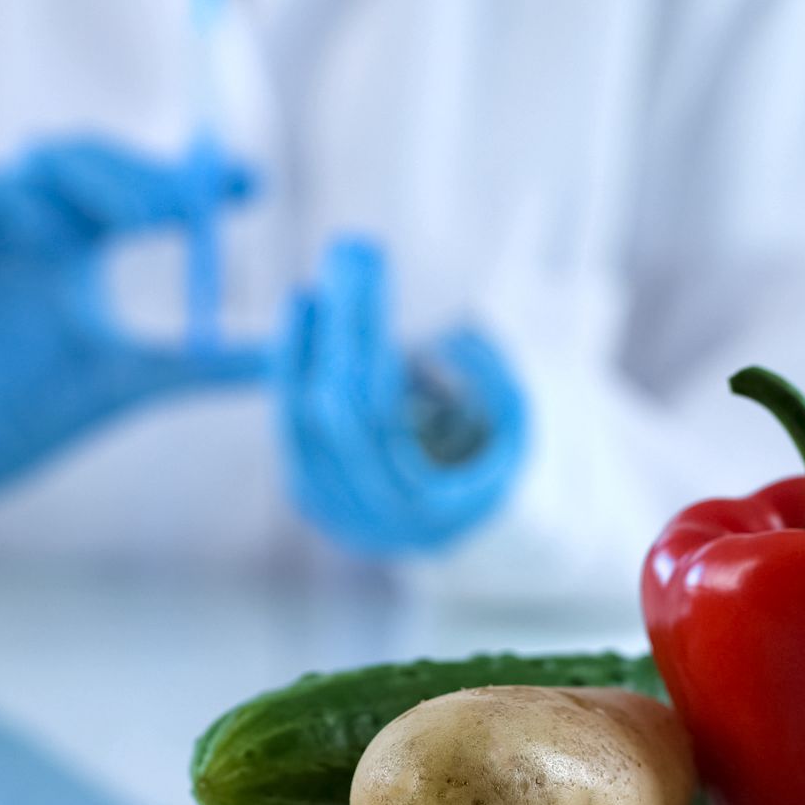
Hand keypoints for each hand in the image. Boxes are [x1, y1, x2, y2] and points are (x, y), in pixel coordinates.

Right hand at [0, 138, 265, 516]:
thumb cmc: (30, 415)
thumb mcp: (133, 382)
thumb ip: (207, 365)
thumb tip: (291, 361)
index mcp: (80, 245)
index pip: (143, 185)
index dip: (197, 175)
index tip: (253, 186)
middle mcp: (37, 224)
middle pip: (96, 156)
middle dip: (148, 171)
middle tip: (191, 206)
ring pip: (42, 157)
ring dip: (96, 177)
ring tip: (140, 220)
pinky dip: (20, 199)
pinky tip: (60, 243)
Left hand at [276, 239, 525, 552]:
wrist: (457, 529)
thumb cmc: (490, 463)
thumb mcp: (514, 419)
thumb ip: (493, 377)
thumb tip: (443, 338)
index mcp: (427, 505)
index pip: (381, 419)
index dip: (367, 354)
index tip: (365, 293)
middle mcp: (371, 516)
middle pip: (334, 416)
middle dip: (333, 339)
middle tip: (334, 274)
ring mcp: (333, 511)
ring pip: (298, 424)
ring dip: (299, 353)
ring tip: (307, 296)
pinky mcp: (308, 496)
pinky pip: (290, 429)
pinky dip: (291, 375)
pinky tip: (299, 327)